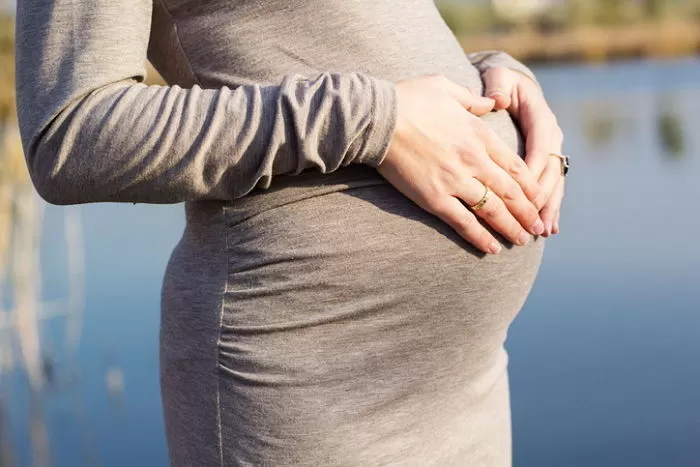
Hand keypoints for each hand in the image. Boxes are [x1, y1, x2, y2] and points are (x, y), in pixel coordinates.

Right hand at [377, 75, 544, 254]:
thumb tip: (491, 102)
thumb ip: (473, 99)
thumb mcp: (446, 87)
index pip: (515, 165)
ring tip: (521, 241)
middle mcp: (473, 160)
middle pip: (510, 191)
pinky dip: (480, 237)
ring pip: (492, 210)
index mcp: (479, 134)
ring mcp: (455, 181)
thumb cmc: (408, 99)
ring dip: (510, 228)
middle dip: (527, 212)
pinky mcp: (434, 198)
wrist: (378, 118)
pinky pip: (463, 222)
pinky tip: (491, 248)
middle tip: (537, 227)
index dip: (530, 186)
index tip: (538, 198)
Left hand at [482, 67, 564, 235]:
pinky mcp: (548, 162)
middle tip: (533, 220)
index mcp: (541, 116)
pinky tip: (550, 228)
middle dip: (542, 197)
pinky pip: (551, 187)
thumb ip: (498, 87)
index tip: (522, 192)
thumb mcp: (498, 77)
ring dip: (549, 208)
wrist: (510, 84)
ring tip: (543, 231)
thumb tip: (498, 100)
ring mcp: (552, 150)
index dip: (533, 169)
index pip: (540, 146)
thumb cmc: (499, 83)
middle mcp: (551, 135)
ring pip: (554, 183)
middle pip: (550, 171)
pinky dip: (550, 207)